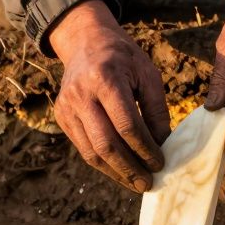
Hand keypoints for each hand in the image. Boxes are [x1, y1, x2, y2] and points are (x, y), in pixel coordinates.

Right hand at [48, 0, 170, 191]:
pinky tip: (120, 170)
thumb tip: (163, 145)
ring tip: (136, 183)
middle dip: (130, 168)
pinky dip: (102, 164)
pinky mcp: (61, 117)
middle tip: (148, 183)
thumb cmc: (123, 58)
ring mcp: (67, 107)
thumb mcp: (147, 73)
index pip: (127, 125)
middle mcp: (81, 95)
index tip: (161, 163)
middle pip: (106, 144)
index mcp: (105, 79)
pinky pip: (83, 148)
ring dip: (116, 173)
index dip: (145, 149)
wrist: (85, 41)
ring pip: (91, 152)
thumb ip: (156, 109)